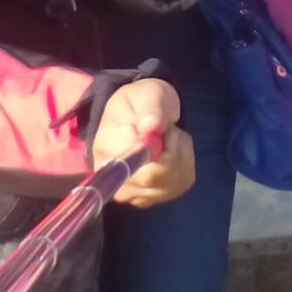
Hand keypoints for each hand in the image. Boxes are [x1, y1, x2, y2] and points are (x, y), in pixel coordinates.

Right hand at [91, 78, 194, 207]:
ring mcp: (130, 193)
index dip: (163, 146)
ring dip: (182, 155)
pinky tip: (172, 152)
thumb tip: (150, 126)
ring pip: (173, 181)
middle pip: (157, 178)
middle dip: (175, 149)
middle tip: (169, 130)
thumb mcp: (148, 93)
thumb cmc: (142, 102)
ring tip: (169, 138)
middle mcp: (113, 177)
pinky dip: (184, 165)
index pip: (139, 164)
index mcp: (106, 146)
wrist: (139, 115)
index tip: (164, 127)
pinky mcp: (148, 198)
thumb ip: (151, 108)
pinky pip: (180, 185)